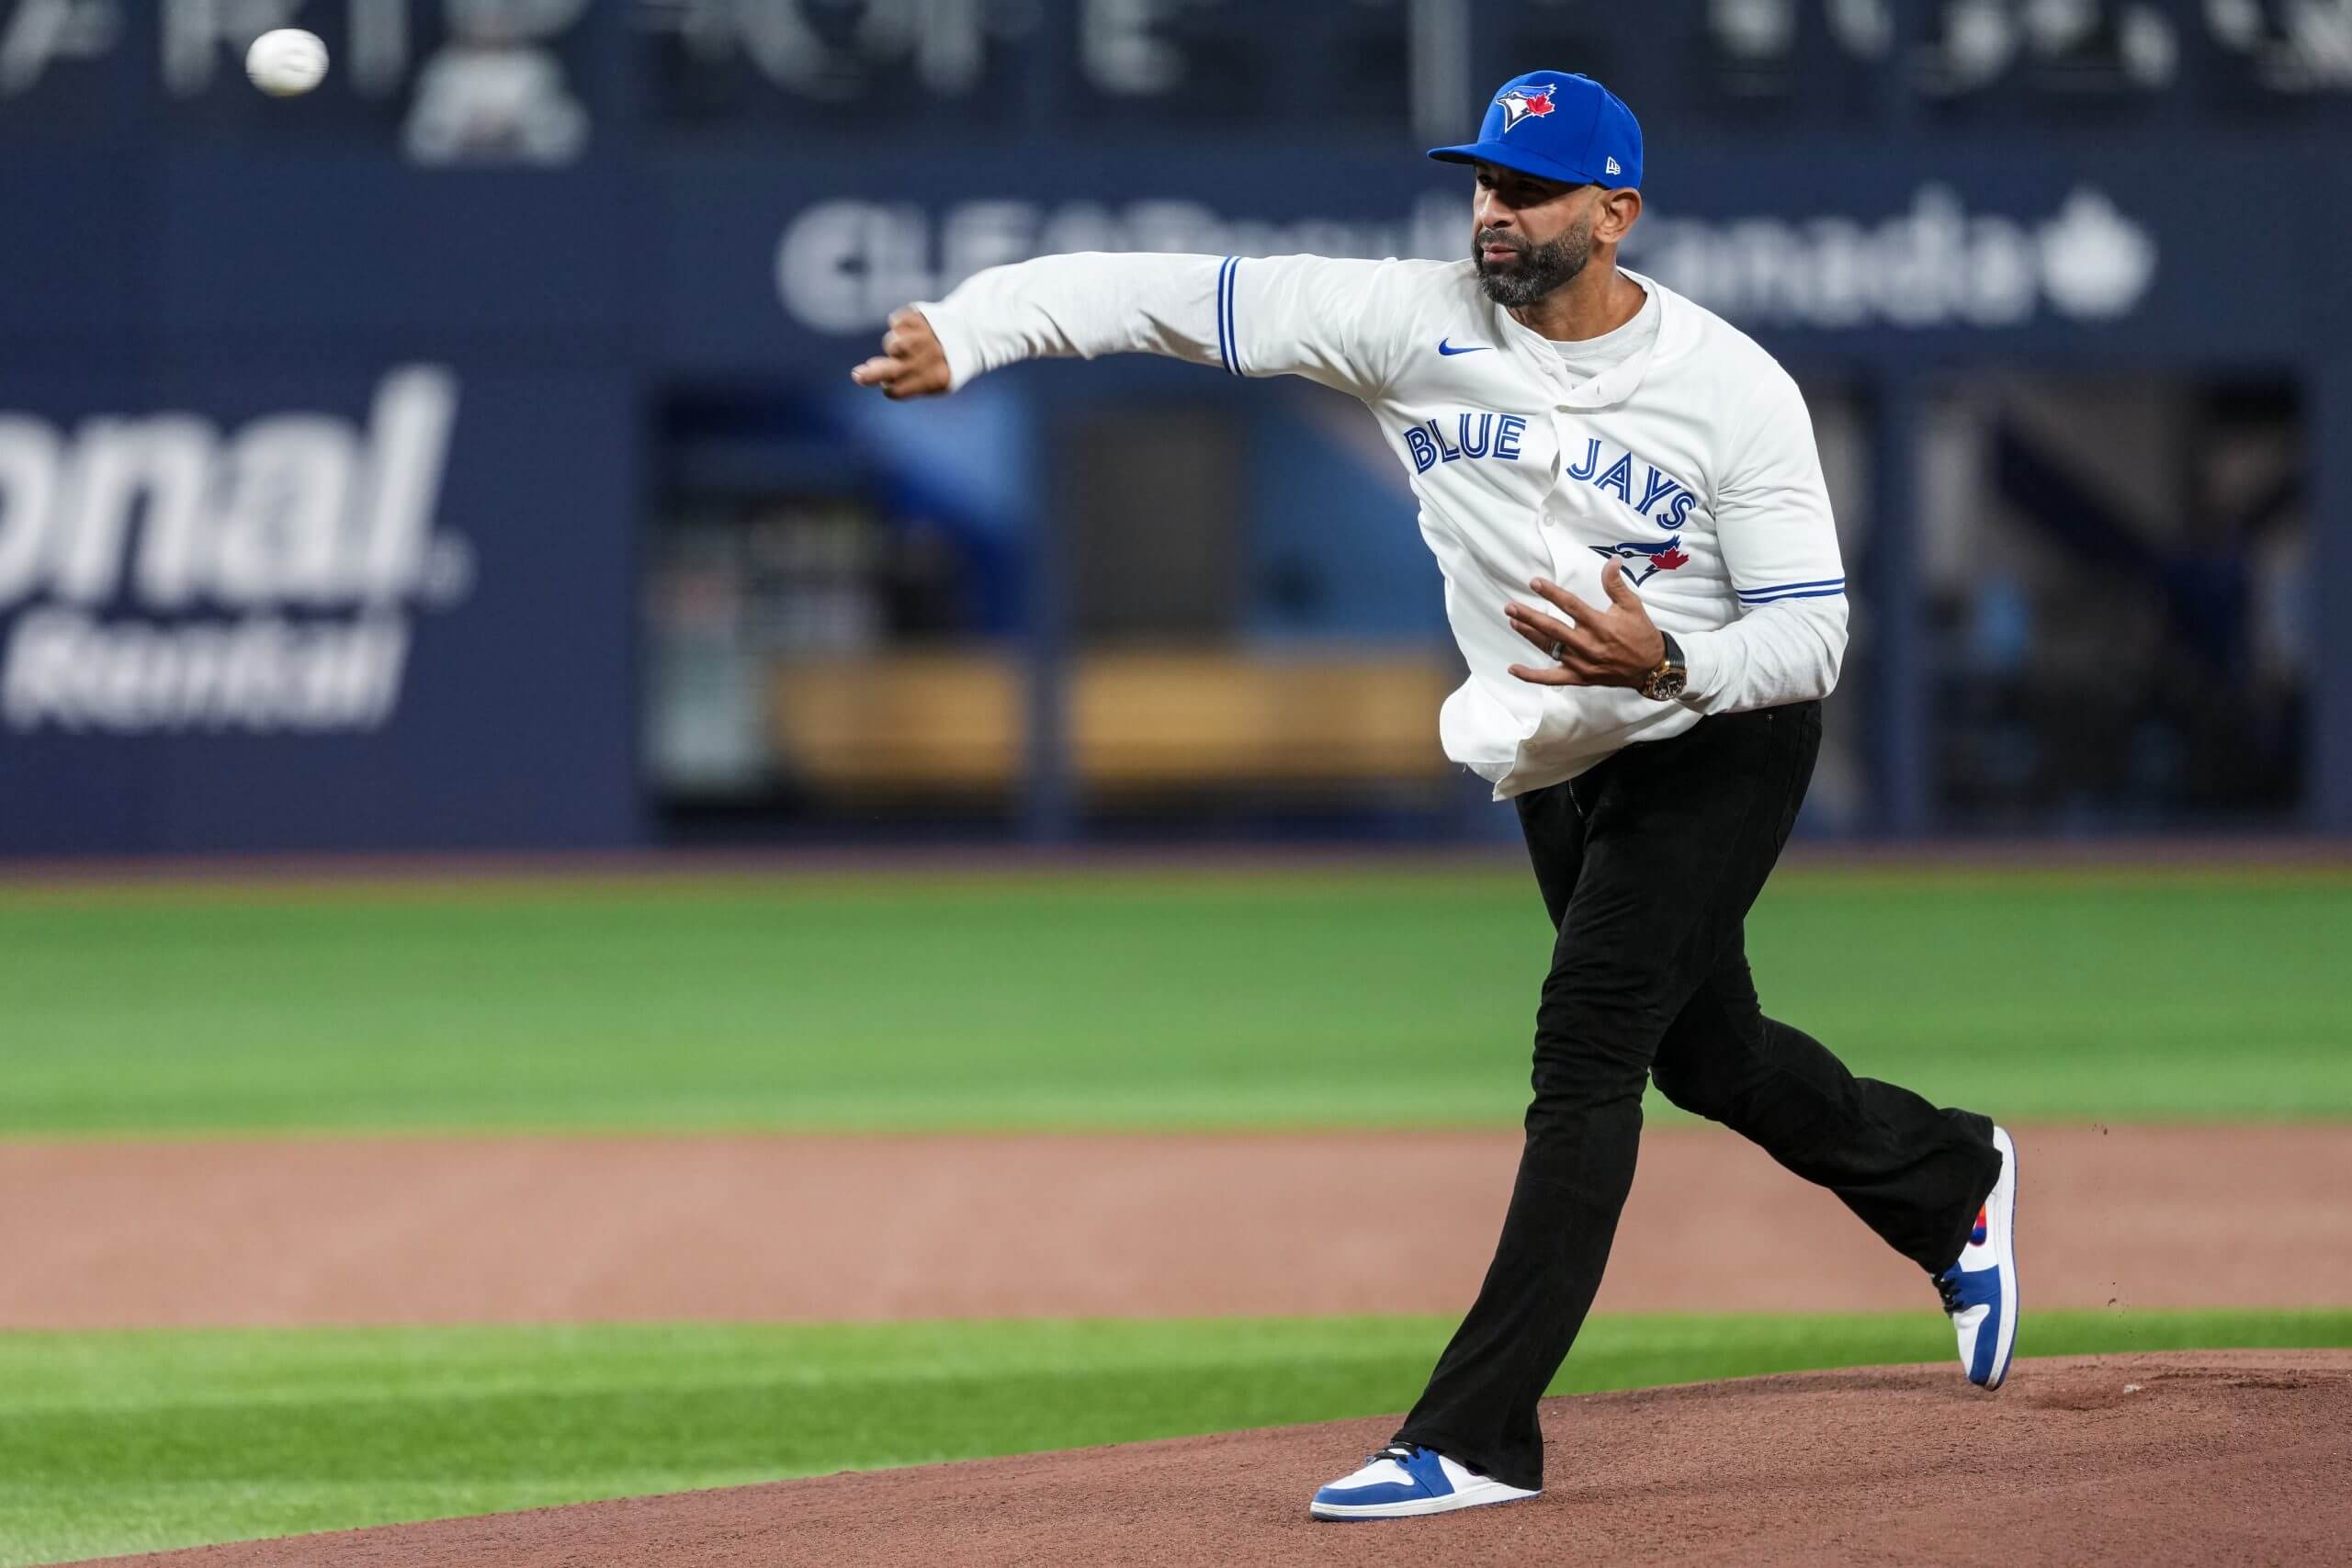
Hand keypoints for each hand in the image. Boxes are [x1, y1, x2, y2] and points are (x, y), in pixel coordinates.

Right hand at [849, 307, 951, 398]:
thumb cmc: (943, 362)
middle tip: (857, 376)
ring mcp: (923, 335)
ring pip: (891, 344)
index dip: (889, 388)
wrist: (968, 332)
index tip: (888, 384)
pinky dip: (900, 325)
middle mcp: (928, 358)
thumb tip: (863, 371)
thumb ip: (901, 381)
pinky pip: (895, 322)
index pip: (898, 390)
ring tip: (911, 345)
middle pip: (892, 369)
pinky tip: (916, 329)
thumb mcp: (932, 380)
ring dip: (894, 346)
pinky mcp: (918, 315)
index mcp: (935, 379)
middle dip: (871, 374)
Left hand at [1504, 561, 1666, 687]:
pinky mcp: (1579, 678)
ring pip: (1549, 649)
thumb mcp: (1632, 606)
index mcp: (1600, 625)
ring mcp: (1582, 664)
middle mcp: (1588, 645)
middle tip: (1510, 606)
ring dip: (1529, 635)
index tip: (1534, 583)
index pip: (1571, 606)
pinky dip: (1532, 676)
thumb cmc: (1641, 634)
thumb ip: (1616, 585)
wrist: (1651, 668)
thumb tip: (1611, 561)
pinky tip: (1513, 669)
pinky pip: (1551, 678)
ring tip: (1513, 622)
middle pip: (1552, 629)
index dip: (1551, 593)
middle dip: (1529, 617)